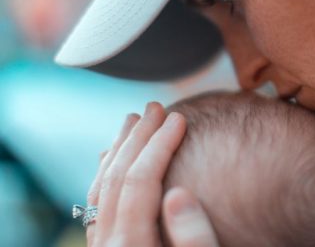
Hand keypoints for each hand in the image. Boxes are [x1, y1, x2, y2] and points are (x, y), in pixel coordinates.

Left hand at [85, 102, 219, 246]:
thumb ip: (192, 239)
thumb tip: (179, 195)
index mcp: (131, 246)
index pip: (141, 181)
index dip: (160, 145)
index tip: (178, 118)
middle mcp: (108, 244)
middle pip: (116, 178)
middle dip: (138, 137)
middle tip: (156, 107)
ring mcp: (100, 246)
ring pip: (100, 186)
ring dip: (119, 148)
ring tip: (133, 120)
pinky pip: (96, 200)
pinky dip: (107, 170)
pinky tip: (115, 156)